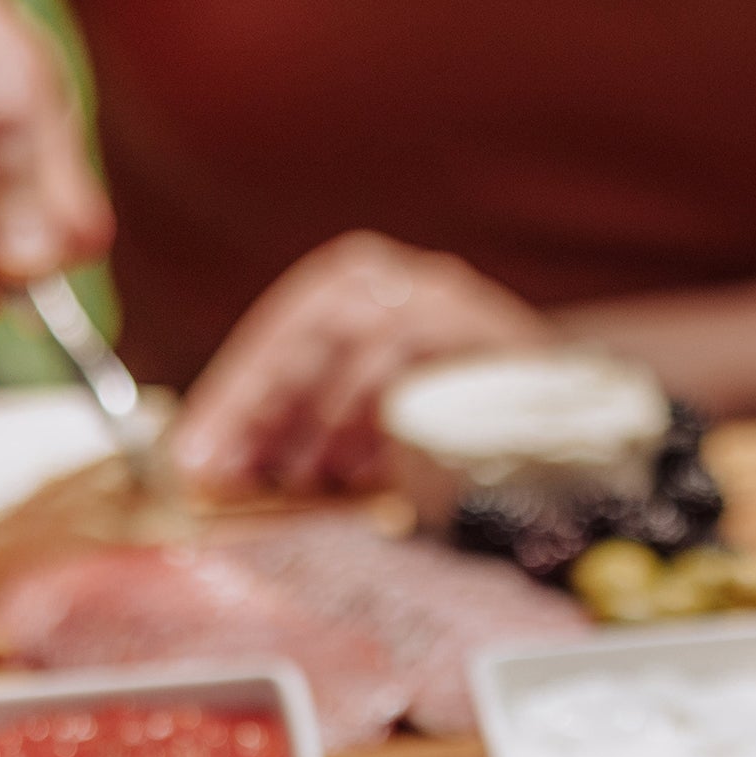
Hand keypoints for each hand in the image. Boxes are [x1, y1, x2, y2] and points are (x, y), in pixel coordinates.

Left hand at [172, 232, 554, 494]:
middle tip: (232, 473)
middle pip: (315, 333)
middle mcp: (396, 277)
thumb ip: (301, 414)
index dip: (231, 398)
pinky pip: (426, 373)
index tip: (195, 458)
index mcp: (351, 280)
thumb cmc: (443, 403)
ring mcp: (446, 299)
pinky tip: (367, 473)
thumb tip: (218, 465)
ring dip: (326, 422)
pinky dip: (387, 425)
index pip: (279, 333)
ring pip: (369, 347)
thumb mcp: (362, 393)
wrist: (560, 393)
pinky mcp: (490, 333)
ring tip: (304, 479)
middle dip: (265, 408)